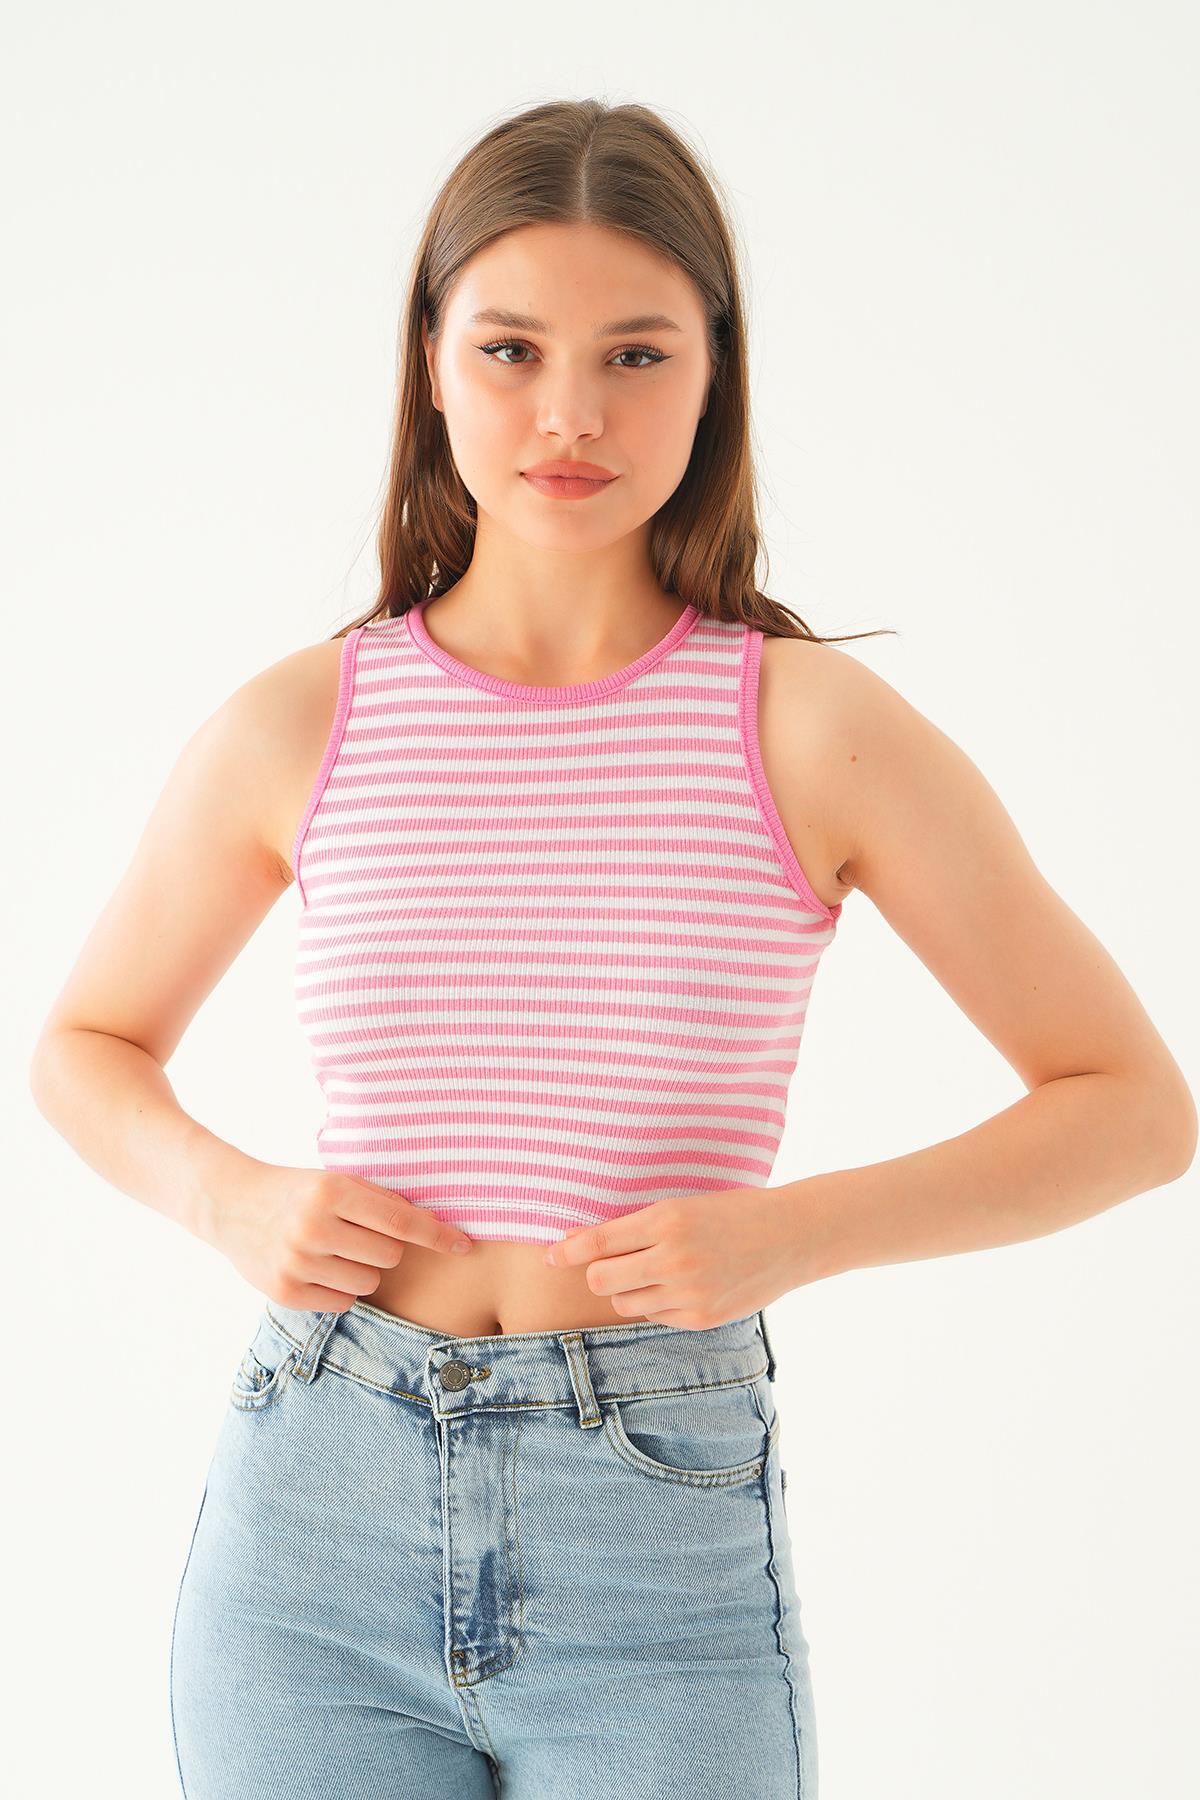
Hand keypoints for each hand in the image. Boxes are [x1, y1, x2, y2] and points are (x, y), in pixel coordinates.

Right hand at [209, 1165, 472, 1310]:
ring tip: (335, 1251)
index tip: (466, 1245)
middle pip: (390, 1256)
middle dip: (384, 1248)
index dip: (437, 1234)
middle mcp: (314, 1227)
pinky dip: (340, 1289)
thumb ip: (382, 1202)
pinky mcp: (286, 1292)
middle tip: (357, 1234)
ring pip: (369, 1283)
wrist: (231, 1204)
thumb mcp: (336, 1181)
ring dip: (363, 1270)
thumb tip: (435, 1225)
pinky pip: (344, 1302)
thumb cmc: (298, 1191)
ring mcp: (298, 1262)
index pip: (401, 1221)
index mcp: (332, 1191)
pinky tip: (319, 1268)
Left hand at [542, 1186, 795, 1328]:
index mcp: (667, 1220)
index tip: (549, 1256)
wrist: (791, 1237)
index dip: (567, 1250)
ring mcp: (689, 1293)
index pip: (599, 1243)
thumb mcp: (682, 1206)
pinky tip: (679, 1285)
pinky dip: (656, 1303)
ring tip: (654, 1271)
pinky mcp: (701, 1318)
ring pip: (625, 1302)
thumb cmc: (732, 1212)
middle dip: (597, 1273)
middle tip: (609, 1264)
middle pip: (601, 1280)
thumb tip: (577, 1239)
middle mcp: (674, 1259)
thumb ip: (633, 1226)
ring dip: (628, 1289)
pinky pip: (655, 1315)